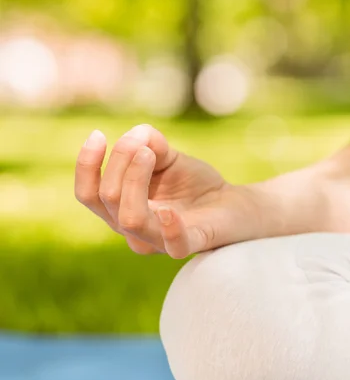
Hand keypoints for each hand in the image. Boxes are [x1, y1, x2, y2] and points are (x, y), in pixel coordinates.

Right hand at [75, 124, 266, 257]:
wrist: (233, 202)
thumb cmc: (195, 184)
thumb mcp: (169, 157)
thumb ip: (150, 144)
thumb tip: (137, 133)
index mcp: (121, 209)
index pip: (88, 194)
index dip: (86, 165)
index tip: (98, 134)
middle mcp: (134, 230)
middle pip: (106, 198)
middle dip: (120, 161)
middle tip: (144, 142)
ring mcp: (161, 241)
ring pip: (130, 218)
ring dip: (134, 180)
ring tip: (150, 153)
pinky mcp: (192, 243)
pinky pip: (174, 245)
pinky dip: (170, 228)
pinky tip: (171, 209)